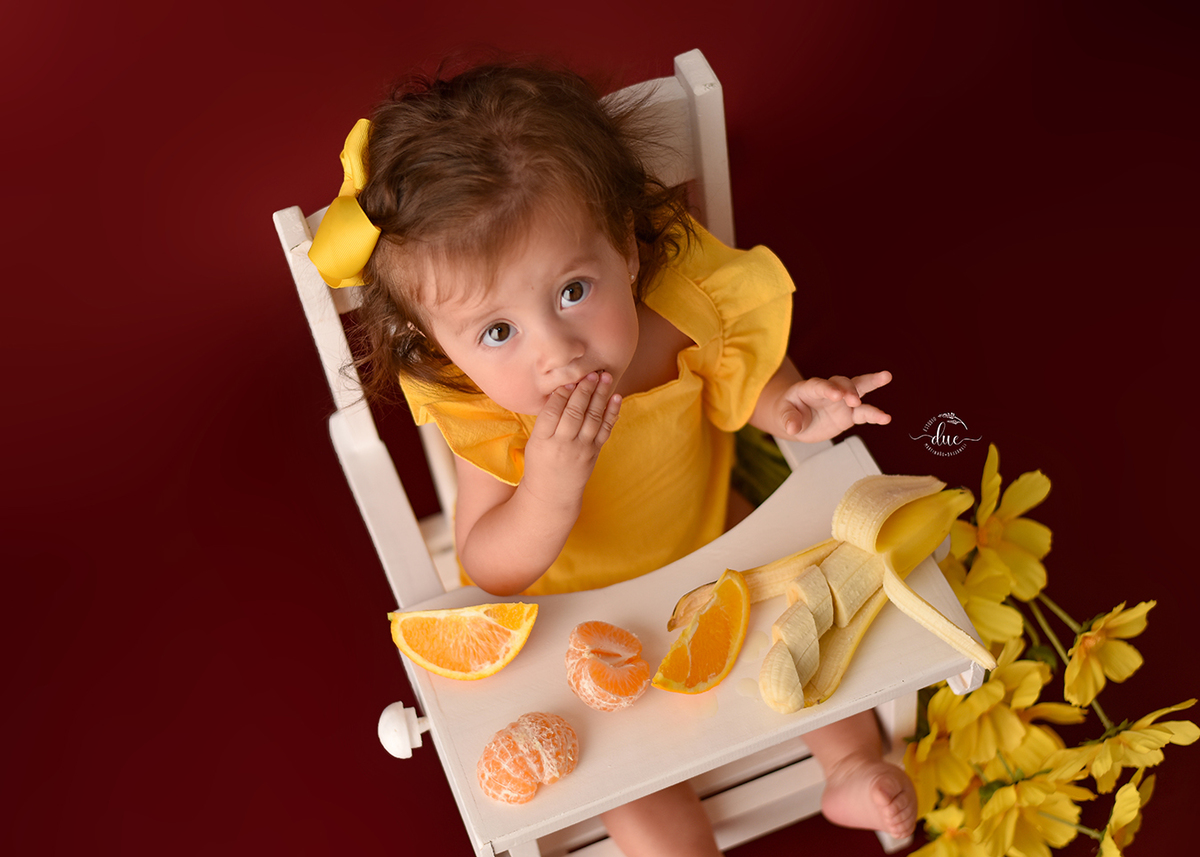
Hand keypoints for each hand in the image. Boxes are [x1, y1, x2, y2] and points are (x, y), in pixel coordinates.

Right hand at [522, 372, 621, 507]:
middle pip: (574, 413)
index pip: (552, 412)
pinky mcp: (594, 453)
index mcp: (542, 441)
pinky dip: (612, 412)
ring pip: (592, 418)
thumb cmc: (540, 463)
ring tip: (605, 377)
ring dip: (600, 396)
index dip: (561, 394)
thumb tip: (562, 390)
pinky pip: (605, 430)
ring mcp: (581, 450)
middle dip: (584, 390)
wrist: (553, 494)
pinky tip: (616, 397)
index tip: (569, 378)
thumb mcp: (535, 442)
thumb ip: (547, 420)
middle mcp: (562, 445)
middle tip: (591, 373)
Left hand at [777, 371, 891, 441]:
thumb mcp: (784, 414)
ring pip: (859, 389)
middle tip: (854, 398)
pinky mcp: (849, 415)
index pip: (820, 385)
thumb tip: (792, 428)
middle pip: (843, 382)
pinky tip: (885, 418)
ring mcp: (842, 402)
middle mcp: (830, 391)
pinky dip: (875, 416)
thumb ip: (789, 419)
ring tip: (885, 377)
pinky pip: (864, 414)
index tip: (836, 394)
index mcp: (811, 388)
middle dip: (849, 388)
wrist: (797, 418)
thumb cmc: (789, 411)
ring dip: (872, 383)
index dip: (828, 388)